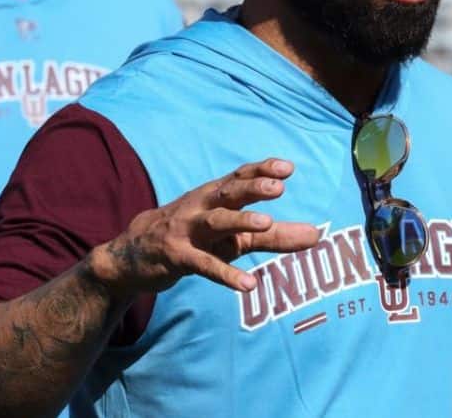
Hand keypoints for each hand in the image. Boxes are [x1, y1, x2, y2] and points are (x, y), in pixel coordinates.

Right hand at [91, 158, 319, 296]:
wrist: (134, 255)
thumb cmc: (195, 238)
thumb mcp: (236, 236)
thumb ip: (276, 235)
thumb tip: (318, 235)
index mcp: (215, 196)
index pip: (240, 176)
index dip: (262, 170)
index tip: (288, 167)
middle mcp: (201, 206)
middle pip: (229, 192)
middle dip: (253, 188)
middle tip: (280, 187)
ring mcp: (187, 230)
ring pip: (215, 221)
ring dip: (240, 220)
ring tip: (266, 223)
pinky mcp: (177, 257)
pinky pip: (203, 265)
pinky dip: (225, 274)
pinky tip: (248, 285)